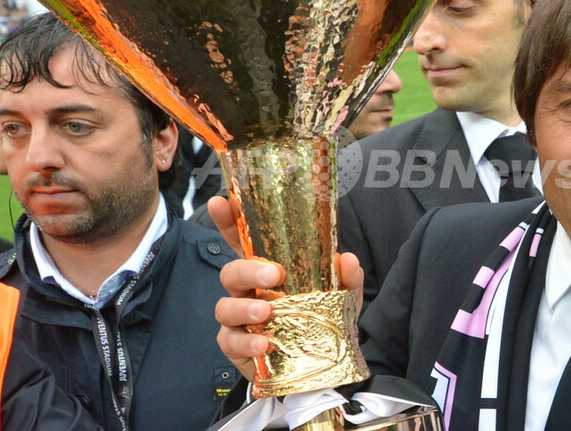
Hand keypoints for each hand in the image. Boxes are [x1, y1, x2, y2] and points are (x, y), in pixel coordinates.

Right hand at [209, 195, 363, 380]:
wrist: (319, 367)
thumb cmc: (321, 322)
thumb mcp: (342, 299)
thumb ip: (347, 279)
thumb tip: (346, 259)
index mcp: (266, 269)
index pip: (243, 240)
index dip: (229, 220)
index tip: (223, 203)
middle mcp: (247, 291)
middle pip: (230, 271)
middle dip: (247, 269)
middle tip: (274, 275)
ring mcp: (238, 319)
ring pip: (223, 306)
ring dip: (243, 307)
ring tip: (266, 313)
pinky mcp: (236, 347)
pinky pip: (229, 341)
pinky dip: (246, 343)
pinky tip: (265, 345)